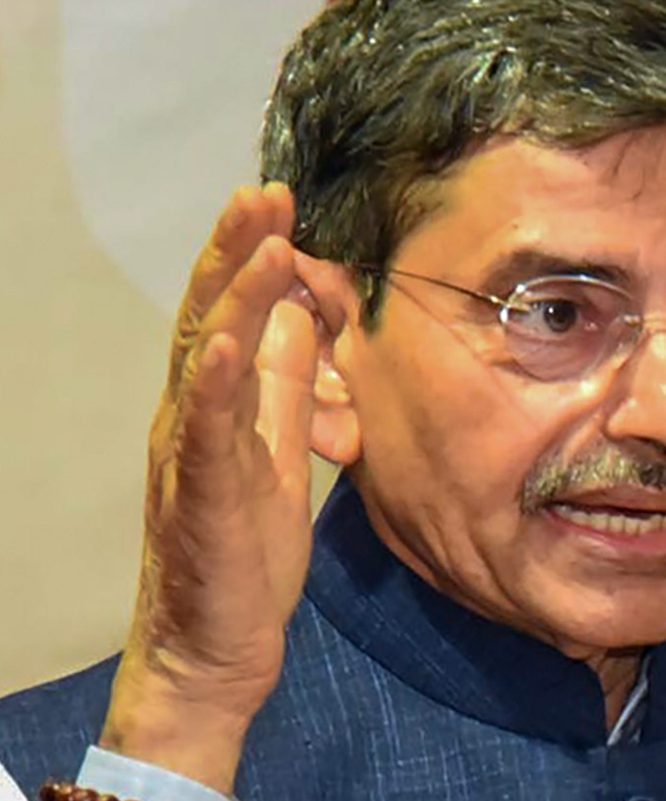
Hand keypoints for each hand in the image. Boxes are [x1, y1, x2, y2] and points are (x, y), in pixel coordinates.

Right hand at [100, 184, 317, 791]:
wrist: (218, 642)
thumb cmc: (247, 547)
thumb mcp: (279, 446)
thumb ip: (284, 383)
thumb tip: (305, 315)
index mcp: (216, 403)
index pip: (229, 311)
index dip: (251, 254)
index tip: (282, 200)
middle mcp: (191, 415)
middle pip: (207, 316)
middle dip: (237, 250)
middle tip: (267, 191)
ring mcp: (190, 452)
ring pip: (204, 358)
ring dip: (233, 296)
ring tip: (264, 242)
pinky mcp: (200, 495)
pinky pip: (204, 431)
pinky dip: (213, 381)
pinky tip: (227, 339)